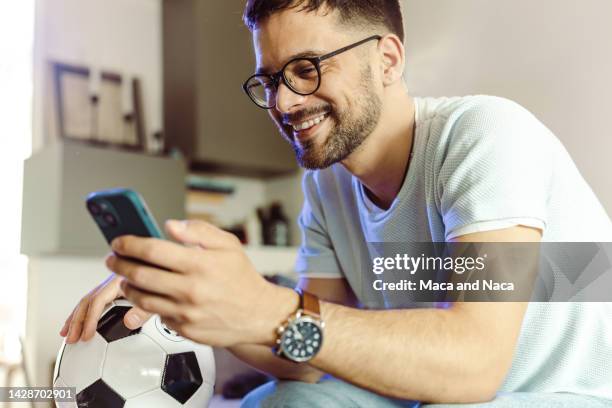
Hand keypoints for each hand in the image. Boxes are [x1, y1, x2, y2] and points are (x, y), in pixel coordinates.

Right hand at [59, 273, 151, 342]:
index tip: (87, 335)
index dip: (91, 318)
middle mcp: (112, 281)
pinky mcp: (111, 289)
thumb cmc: (159, 279)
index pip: (98, 300)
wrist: (161, 265)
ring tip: (67, 334)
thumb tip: (128, 322)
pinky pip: (92, 301)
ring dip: (75, 318)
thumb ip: (144, 309)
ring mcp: (109, 285)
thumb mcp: (155, 295)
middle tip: (73, 339)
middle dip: (77, 321)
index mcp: (120, 281)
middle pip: (88, 300)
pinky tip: (76, 322)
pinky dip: (82, 313)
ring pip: (87, 300)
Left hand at [107, 219, 297, 346]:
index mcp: (199, 264)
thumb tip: (170, 225)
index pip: (152, 250)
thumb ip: (198, 231)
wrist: (258, 314)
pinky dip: (149, 304)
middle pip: (139, 275)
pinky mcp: (184, 329)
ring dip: (128, 286)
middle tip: (113, 259)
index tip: (119, 242)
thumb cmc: (242, 277)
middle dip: (119, 264)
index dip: (129, 244)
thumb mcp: (228, 245)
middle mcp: (190, 289)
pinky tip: (151, 295)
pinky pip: (157, 315)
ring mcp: (186, 312)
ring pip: (142, 298)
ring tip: (127, 278)